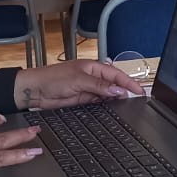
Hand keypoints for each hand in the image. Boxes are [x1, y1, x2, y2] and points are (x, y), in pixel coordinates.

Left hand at [13, 59, 144, 110]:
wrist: (35, 91)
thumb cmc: (52, 79)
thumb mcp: (78, 80)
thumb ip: (99, 86)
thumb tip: (118, 90)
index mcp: (93, 67)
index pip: (116, 74)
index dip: (129, 82)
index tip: (140, 90)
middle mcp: (92, 77)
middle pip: (114, 84)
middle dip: (125, 91)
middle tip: (138, 99)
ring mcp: (88, 89)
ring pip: (107, 95)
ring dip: (116, 99)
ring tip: (128, 105)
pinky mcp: (83, 100)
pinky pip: (99, 103)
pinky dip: (106, 106)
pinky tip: (113, 109)